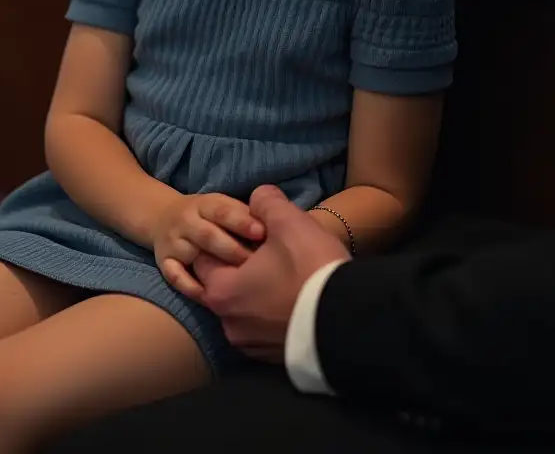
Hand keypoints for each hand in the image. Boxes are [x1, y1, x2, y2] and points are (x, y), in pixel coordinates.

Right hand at [152, 192, 264, 300]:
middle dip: (233, 249)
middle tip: (256, 263)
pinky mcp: (164, 261)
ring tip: (237, 282)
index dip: (242, 222)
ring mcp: (175, 241)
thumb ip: (245, 215)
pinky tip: (207, 295)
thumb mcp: (223, 206)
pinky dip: (190, 286)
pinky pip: (175, 276)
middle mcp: (187, 220)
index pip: (223, 212)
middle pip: (209, 235)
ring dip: (214, 268)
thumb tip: (277, 225)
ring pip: (193, 254)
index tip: (262, 232)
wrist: (163, 216)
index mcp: (205, 205)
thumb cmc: (208, 215)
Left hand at [193, 185, 350, 363]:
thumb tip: (259, 197)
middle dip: (241, 268)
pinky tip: (294, 298)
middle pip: (224, 286)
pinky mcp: (274, 359)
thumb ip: (265, 202)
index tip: (247, 235)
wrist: (351, 318)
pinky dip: (272, 314)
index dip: (223, 241)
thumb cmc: (310, 267)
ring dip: (257, 293)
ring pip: (245, 310)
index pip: (203, 260)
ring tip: (285, 275)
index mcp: (221, 292)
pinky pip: (264, 329)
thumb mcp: (288, 221)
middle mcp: (229, 325)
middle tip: (269, 253)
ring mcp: (252, 347)